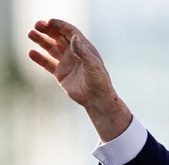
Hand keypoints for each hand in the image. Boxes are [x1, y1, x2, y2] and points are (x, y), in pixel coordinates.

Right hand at [27, 18, 130, 139]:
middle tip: (36, 25)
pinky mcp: (61, 74)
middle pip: (58, 37)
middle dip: (47, 30)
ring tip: (30, 34)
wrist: (97, 100)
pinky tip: (30, 52)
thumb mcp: (93, 66)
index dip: (59, 25)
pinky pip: (47, 63)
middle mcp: (74, 54)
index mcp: (84, 49)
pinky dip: (39, 58)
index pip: (70, 32)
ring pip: (51, 48)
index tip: (48, 22)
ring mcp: (67, 63)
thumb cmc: (99, 82)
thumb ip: (83, 52)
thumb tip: (74, 37)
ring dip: (41, 40)